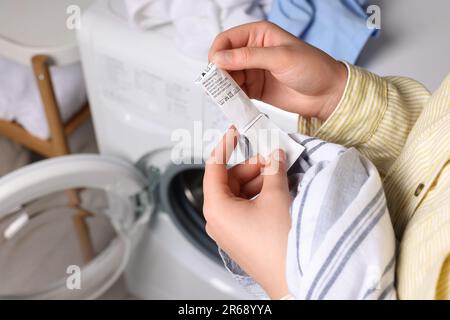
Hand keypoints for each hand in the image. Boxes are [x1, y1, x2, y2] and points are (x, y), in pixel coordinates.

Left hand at [203, 126, 291, 298]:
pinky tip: (277, 191)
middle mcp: (217, 220)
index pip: (214, 167)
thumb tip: (274, 156)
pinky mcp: (241, 237)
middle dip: (251, 167)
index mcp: (216, 208)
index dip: (225, 146)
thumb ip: (273, 169)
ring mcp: (229, 230)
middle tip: (271, 158)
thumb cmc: (278, 246)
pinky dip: (259, 196)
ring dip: (258, 181)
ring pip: (238, 194)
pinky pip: (245, 208)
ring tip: (279, 175)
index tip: (234, 132)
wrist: (292, 278)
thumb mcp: (276, 196)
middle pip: (228, 180)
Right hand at [209, 21, 346, 120]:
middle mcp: (253, 51)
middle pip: (224, 60)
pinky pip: (237, 92)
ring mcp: (253, 71)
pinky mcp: (255, 89)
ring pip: (228, 77)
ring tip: (225, 97)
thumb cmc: (312, 68)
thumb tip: (219, 58)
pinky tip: (233, 103)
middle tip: (217, 86)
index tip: (214, 68)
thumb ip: (249, 57)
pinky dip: (232, 98)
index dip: (217, 52)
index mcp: (259, 35)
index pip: (227, 39)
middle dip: (218, 72)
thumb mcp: (281, 58)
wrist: (328, 94)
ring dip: (224, 87)